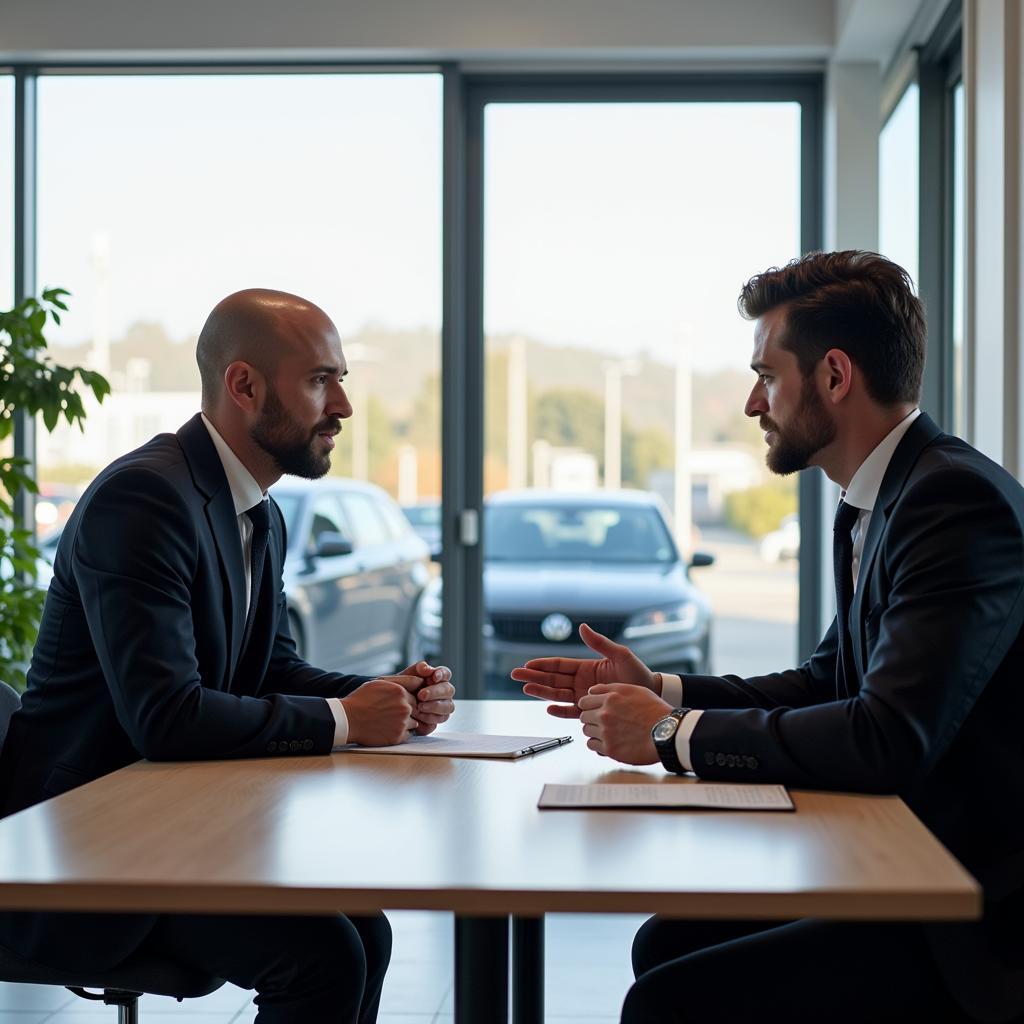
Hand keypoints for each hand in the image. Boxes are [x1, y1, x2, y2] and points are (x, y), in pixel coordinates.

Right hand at [341, 679, 417, 746]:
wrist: (349, 719)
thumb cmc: (362, 699)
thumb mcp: (380, 682)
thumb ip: (402, 680)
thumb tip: (420, 681)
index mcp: (401, 692)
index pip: (417, 694)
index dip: (408, 698)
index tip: (398, 701)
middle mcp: (404, 707)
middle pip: (417, 708)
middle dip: (408, 709)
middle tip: (392, 712)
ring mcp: (402, 722)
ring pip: (414, 721)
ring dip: (406, 721)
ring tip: (389, 720)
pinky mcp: (398, 736)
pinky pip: (409, 733)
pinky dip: (401, 732)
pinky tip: (389, 728)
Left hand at [394, 661, 455, 735]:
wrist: (392, 705)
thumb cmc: (401, 688)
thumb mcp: (406, 676)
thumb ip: (417, 669)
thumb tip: (427, 668)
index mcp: (437, 678)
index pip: (446, 674)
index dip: (442, 675)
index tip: (434, 677)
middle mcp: (443, 692)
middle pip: (449, 690)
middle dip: (436, 692)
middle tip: (421, 695)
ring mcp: (443, 707)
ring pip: (448, 707)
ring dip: (434, 706)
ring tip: (419, 707)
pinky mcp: (437, 720)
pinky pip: (439, 719)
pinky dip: (429, 718)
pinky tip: (419, 716)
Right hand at [511, 623, 656, 718]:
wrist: (651, 693)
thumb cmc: (638, 673)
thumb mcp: (620, 655)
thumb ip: (600, 643)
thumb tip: (582, 627)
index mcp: (586, 667)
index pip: (559, 665)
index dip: (543, 665)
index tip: (527, 664)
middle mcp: (582, 682)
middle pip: (553, 679)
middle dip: (534, 677)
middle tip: (515, 675)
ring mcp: (584, 697)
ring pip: (557, 694)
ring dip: (541, 692)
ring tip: (525, 689)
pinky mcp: (591, 710)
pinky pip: (572, 711)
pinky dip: (560, 711)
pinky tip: (549, 708)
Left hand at [577, 684, 669, 764]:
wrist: (668, 732)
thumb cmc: (655, 711)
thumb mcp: (634, 690)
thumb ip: (611, 689)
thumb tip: (593, 691)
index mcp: (611, 697)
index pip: (584, 700)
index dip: (589, 705)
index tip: (594, 709)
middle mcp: (605, 713)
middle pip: (583, 716)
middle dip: (591, 718)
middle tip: (602, 722)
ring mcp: (606, 731)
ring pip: (586, 730)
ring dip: (594, 731)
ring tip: (608, 733)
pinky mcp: (609, 748)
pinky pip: (591, 745)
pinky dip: (597, 744)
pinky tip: (608, 742)